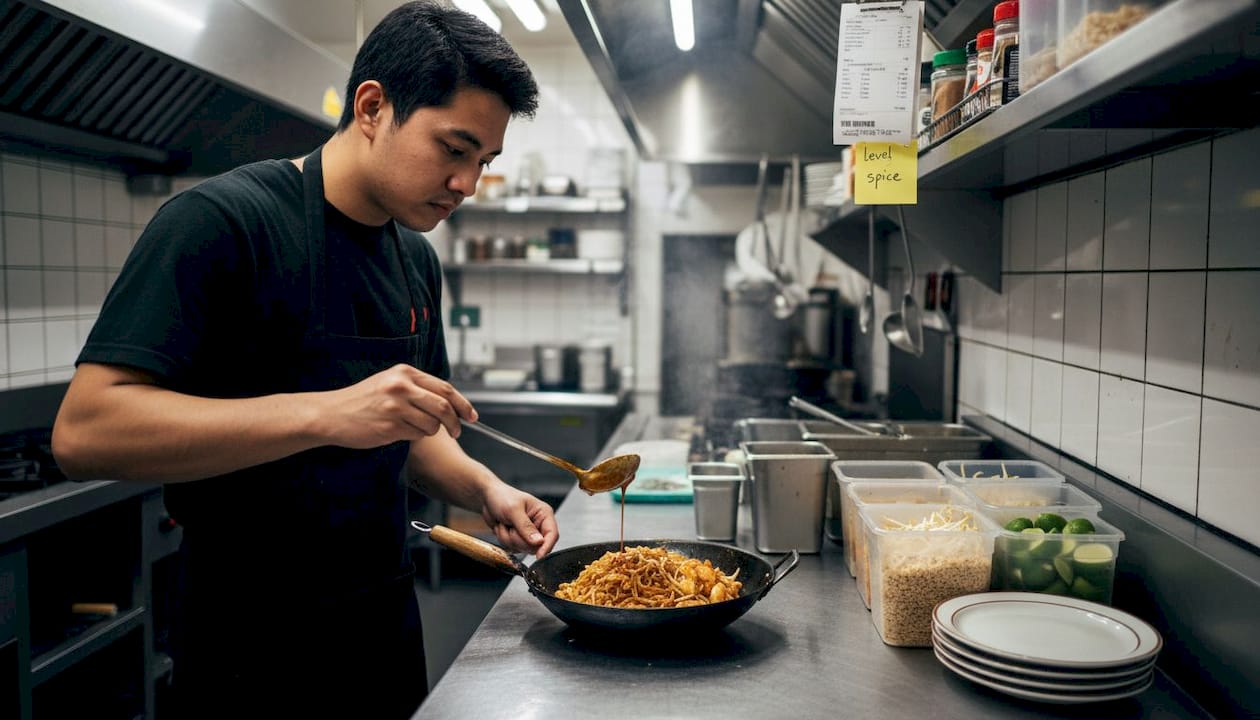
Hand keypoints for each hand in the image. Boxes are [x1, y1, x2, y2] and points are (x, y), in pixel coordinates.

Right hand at [317, 364, 475, 448]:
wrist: (332, 413)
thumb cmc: (362, 400)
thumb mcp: (390, 382)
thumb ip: (417, 388)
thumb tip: (450, 402)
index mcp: (405, 373)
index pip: (445, 388)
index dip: (463, 404)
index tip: (472, 416)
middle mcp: (402, 387)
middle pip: (444, 407)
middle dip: (456, 423)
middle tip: (457, 432)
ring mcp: (396, 406)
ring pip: (432, 425)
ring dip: (429, 431)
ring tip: (411, 427)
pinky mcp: (390, 426)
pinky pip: (416, 435)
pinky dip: (413, 436)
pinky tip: (397, 431)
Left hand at [478, 482, 558, 557]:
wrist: (488, 498)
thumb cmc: (502, 497)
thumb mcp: (513, 510)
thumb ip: (526, 527)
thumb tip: (539, 542)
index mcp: (543, 513)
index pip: (552, 534)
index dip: (547, 546)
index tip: (539, 555)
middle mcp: (539, 524)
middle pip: (536, 546)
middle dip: (519, 539)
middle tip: (510, 526)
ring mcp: (529, 533)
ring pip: (523, 548)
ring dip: (509, 539)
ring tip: (505, 524)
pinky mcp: (519, 539)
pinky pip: (514, 548)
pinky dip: (504, 540)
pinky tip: (503, 528)